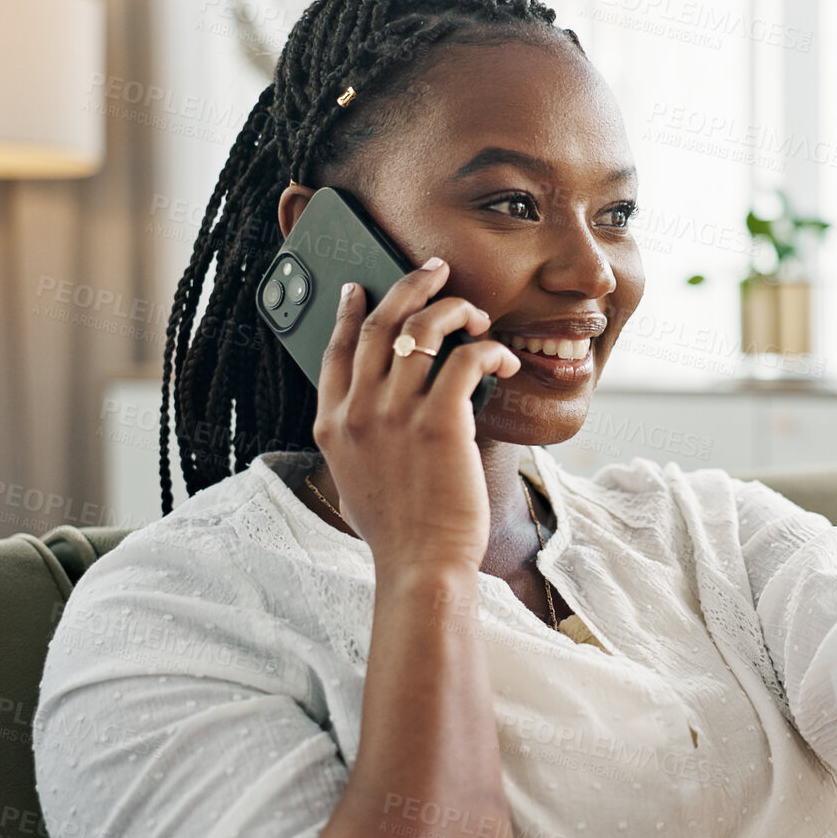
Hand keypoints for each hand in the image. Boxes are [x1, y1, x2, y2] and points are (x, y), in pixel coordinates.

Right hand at [311, 258, 521, 575]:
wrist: (420, 567)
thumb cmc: (397, 532)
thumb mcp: (353, 479)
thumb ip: (357, 439)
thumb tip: (374, 410)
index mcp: (331, 424)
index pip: (336, 348)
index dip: (350, 310)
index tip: (361, 287)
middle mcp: (358, 412)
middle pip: (381, 322)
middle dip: (411, 285)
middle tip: (435, 270)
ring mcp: (396, 415)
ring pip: (425, 328)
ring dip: (457, 310)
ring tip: (478, 316)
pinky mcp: (441, 423)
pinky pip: (468, 359)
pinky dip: (490, 349)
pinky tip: (505, 359)